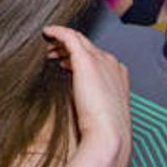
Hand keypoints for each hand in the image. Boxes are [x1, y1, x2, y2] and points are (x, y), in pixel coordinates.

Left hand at [43, 26, 129, 144]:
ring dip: (62, 42)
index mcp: (118, 74)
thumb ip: (91, 97)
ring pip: (78, 40)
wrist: (108, 135)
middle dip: (69, 47)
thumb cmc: (103, 129)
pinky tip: (48, 32)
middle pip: (87, 46)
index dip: (78, 57)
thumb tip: (77, 94)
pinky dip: (58, 31)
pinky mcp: (86, 60)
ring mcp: (100, 59)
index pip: (97, 56)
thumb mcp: (99, 109)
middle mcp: (111, 63)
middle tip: (53, 52)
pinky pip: (69, 37)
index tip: (65, 63)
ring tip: (49, 48)